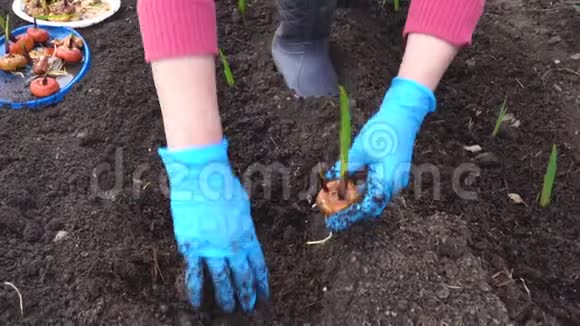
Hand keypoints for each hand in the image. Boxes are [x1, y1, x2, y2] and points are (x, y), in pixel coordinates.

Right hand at [158, 138, 268, 312]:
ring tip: (229, 309)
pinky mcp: (192, 247)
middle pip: (242, 276)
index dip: (261, 282)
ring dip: (226, 296)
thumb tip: (242, 235)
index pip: (258, 265)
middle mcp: (232, 245)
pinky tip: (198, 303)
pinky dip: (196, 290)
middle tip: (248, 307)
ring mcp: (211, 248)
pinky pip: (194, 273)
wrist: (200, 177)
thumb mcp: (243, 206)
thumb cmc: (222, 186)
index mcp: (247, 235)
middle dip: (246, 294)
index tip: (264, 295)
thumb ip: (243, 225)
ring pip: (221, 279)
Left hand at [325, 77, 435, 231]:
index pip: (365, 208)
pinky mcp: (393, 172)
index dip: (348, 216)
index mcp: (386, 182)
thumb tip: (331, 182)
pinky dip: (362, 190)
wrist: (403, 116)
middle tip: (332, 213)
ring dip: (356, 200)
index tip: (333, 221)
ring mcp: (395, 179)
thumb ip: (345, 169)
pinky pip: (376, 187)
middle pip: (370, 207)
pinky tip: (349, 187)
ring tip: (337, 200)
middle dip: (351, 211)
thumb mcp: (359, 151)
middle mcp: (393, 185)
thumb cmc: (383, 132)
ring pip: (373, 198)